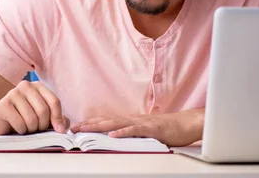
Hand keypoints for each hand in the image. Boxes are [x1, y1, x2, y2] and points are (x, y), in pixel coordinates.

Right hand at [0, 80, 69, 135]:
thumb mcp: (42, 118)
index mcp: (38, 86)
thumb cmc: (22, 118)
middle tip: (36, 129)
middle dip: (42, 126)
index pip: (54, 101)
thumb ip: (57, 119)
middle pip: (43, 111)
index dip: (58, 118)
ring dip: (31, 129)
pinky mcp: (4, 105)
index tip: (59, 130)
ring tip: (26, 128)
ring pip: (32, 119)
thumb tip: (63, 126)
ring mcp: (13, 93)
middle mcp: (26, 85)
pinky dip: (21, 131)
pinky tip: (16, 127)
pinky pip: (20, 123)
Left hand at [70, 108, 203, 146]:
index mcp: (130, 121)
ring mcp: (141, 123)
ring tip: (85, 130)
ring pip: (116, 123)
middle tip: (73, 129)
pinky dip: (123, 132)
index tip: (76, 127)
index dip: (90, 124)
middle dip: (88, 125)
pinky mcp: (151, 129)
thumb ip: (131, 133)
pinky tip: (113, 135)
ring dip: (99, 127)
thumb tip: (116, 139)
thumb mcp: (144, 132)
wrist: (186, 124)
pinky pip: (135, 130)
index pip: (106, 121)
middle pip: (106, 121)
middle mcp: (132, 119)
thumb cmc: (167, 129)